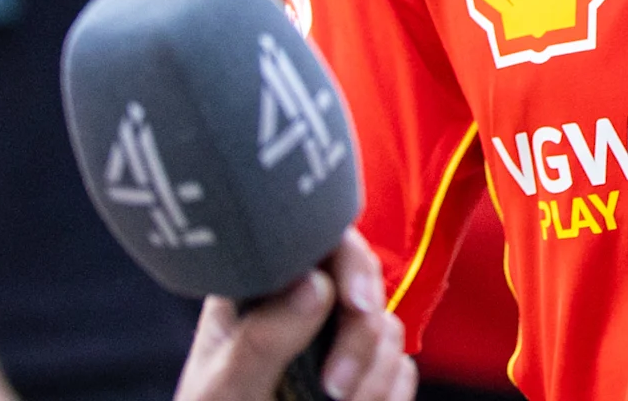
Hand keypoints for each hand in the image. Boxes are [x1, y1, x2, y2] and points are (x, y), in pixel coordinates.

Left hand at [177, 230, 410, 400]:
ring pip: (388, 330)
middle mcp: (303, 305)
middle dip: (360, 340)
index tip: (357, 304)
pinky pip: (402, 369)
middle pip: (366, 286)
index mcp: (261, 290)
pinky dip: (386, 393)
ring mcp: (336, 339)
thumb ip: (262, 338)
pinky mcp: (364, 372)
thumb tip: (315, 284)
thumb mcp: (225, 386)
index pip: (321, 242)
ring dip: (372, 377)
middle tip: (335, 388)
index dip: (351, 264)